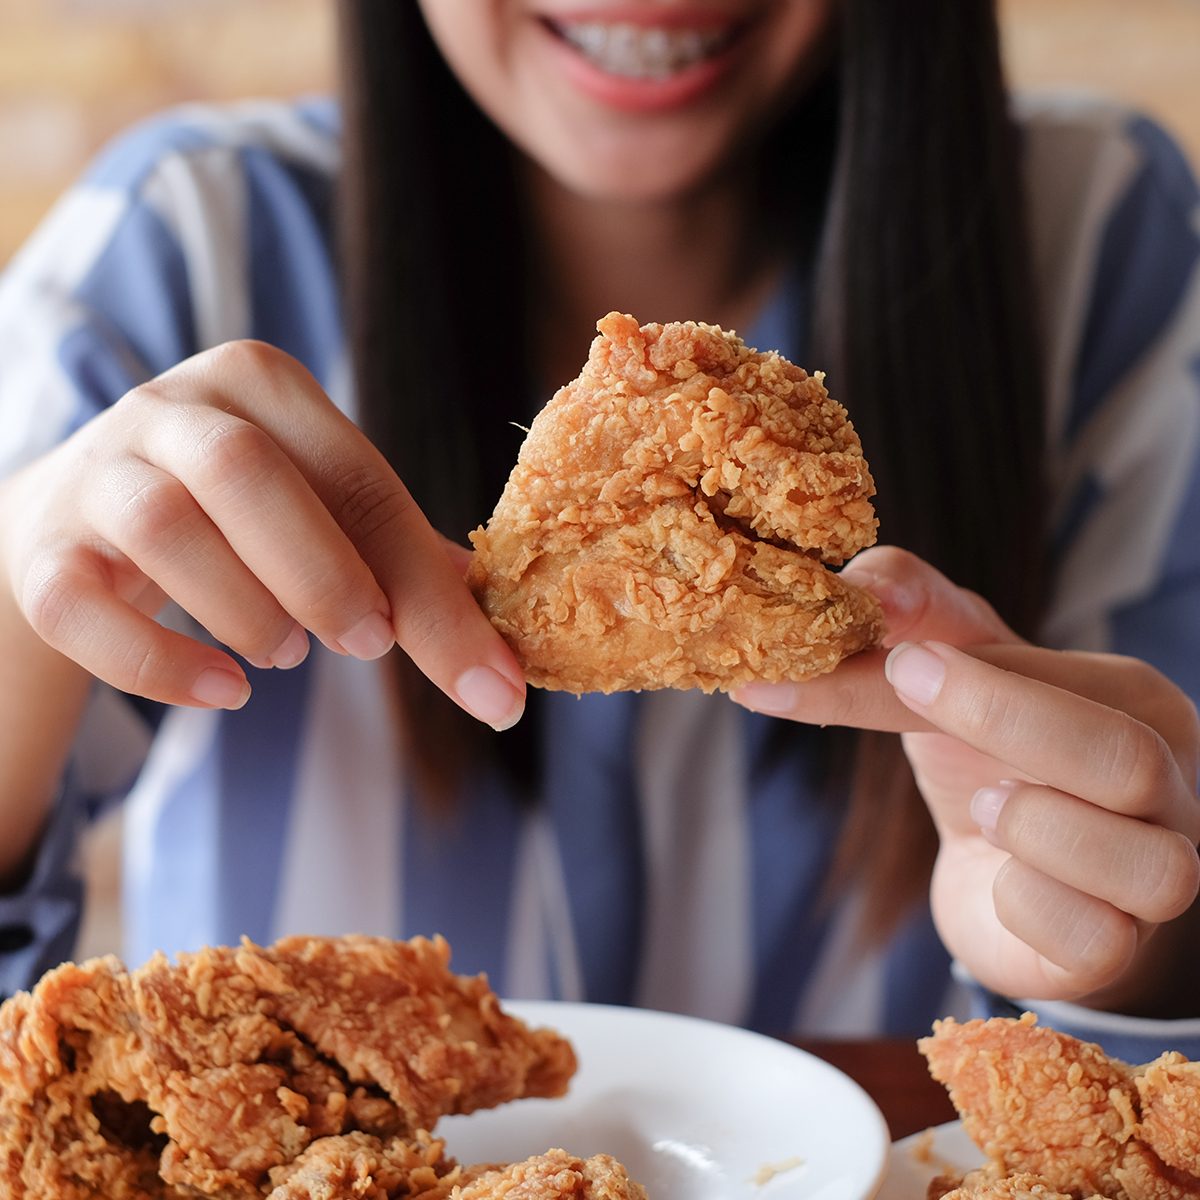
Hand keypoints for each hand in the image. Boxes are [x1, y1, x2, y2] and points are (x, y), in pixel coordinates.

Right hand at [0, 341, 524, 728]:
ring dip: (244, 609)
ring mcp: (97, 471)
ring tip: (284, 654)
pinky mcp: (42, 547)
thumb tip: (500, 645)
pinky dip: (157, 664)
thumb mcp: (322, 509)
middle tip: (367, 645)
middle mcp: (172, 407)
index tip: (483, 679)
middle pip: (245, 471)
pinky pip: (80, 603)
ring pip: (163, 527)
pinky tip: (225, 692)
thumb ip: (401, 559)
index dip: (423, 583)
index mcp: (264, 385)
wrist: (83, 518)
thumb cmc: (237, 515)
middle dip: (323, 574)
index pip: (358, 477)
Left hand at [732, 546, 1199, 1008]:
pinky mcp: (1121, 953)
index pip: (1057, 676)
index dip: (964, 667)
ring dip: (1035, 829)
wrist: (1010, 887)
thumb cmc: (990, 765)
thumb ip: (915, 621)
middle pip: (1123, 757)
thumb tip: (858, 588)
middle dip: (1001, 719)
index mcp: (1131, 703)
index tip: (875, 644)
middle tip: (905, 687)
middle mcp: (1171, 786)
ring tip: (985, 807)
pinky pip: (1095, 940)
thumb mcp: (953, 679)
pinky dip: (1028, 908)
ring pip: (1144, 865)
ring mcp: (1159, 877)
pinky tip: (1001, 881)